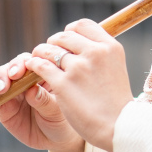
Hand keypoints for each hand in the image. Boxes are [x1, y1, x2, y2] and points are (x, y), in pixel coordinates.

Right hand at [0, 53, 84, 151]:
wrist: (56, 138)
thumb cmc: (62, 119)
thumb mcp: (57, 111)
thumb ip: (44, 100)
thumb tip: (31, 90)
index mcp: (40, 74)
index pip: (28, 62)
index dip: (20, 65)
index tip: (17, 74)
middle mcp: (23, 80)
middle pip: (8, 69)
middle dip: (2, 76)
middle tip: (3, 87)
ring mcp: (10, 92)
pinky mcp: (1, 107)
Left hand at [24, 19, 133, 151]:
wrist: (118, 126)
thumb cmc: (116, 101)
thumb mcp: (116, 68)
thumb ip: (101, 54)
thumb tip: (83, 43)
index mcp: (110, 46)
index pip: (82, 25)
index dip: (70, 31)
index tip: (65, 42)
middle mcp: (95, 52)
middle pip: (64, 35)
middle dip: (53, 43)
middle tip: (48, 52)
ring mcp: (78, 67)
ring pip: (49, 49)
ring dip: (40, 53)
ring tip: (37, 60)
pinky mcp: (63, 84)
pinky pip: (41, 66)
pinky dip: (34, 65)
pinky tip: (32, 69)